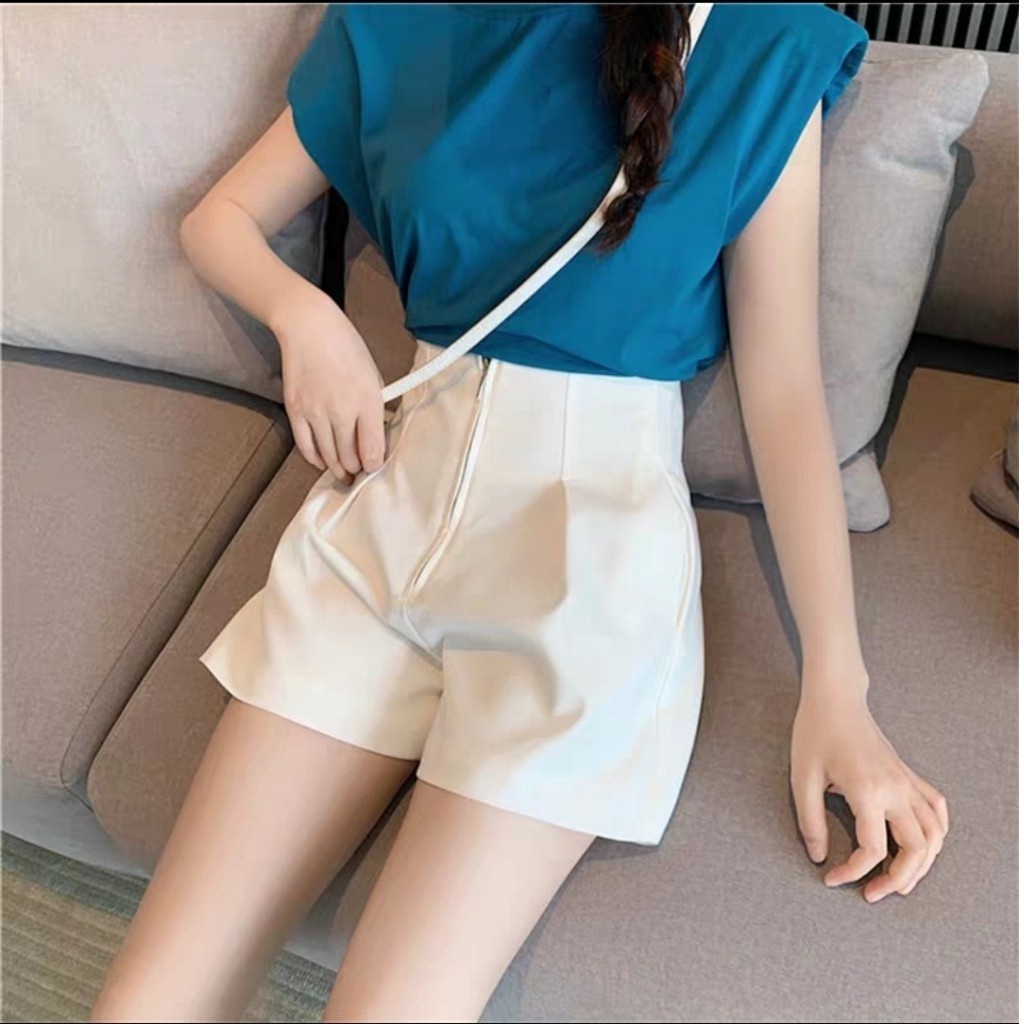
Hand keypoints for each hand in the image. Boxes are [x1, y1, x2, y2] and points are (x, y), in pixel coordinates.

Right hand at [272, 286, 386, 481]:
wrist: (310, 327)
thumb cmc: (347, 347)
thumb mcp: (373, 375)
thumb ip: (375, 407)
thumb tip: (376, 434)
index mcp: (368, 401)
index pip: (373, 450)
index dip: (374, 465)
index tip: (374, 466)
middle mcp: (342, 412)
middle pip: (350, 458)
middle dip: (357, 469)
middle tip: (359, 472)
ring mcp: (316, 413)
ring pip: (329, 457)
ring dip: (338, 469)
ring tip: (344, 474)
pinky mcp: (295, 411)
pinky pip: (305, 446)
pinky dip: (315, 459)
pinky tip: (322, 462)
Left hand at [790, 684, 948, 902]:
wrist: (836, 700)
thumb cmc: (815, 733)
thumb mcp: (802, 777)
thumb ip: (810, 820)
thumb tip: (819, 857)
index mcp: (867, 790)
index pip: (872, 848)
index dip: (853, 872)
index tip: (831, 879)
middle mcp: (896, 789)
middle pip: (916, 850)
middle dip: (897, 880)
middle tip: (871, 894)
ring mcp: (908, 782)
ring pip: (935, 835)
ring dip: (922, 864)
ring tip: (897, 880)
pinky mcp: (910, 776)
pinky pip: (937, 810)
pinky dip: (936, 835)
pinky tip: (920, 847)